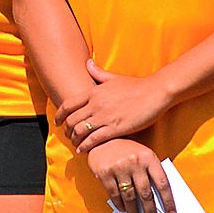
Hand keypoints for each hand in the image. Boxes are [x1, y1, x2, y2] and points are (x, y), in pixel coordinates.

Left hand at [58, 62, 173, 151]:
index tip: (57, 122)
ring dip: (74, 139)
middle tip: (67, 136)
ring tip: (75, 144)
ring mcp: (105, 116)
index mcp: (94, 92)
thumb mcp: (114, 77)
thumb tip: (87, 62)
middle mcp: (96, 104)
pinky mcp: (116, 128)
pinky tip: (83, 150)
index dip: (59, 115)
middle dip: (66, 130)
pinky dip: (85, 146)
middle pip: (72, 120)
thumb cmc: (136, 85)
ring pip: (80, 131)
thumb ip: (98, 72)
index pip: (68, 105)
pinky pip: (94, 139)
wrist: (156, 92)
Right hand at [85, 138, 176, 212]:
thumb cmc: (128, 150)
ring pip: (129, 197)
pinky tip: (123, 210)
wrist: (103, 138)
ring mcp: (119, 167)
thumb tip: (158, 200)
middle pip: (145, 193)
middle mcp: (135, 162)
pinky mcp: (104, 172)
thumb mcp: (143, 155)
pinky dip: (119, 205)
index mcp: (149, 158)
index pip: (162, 183)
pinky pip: (114, 194)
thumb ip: (151, 173)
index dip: (168, 201)